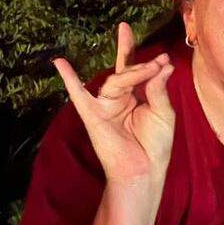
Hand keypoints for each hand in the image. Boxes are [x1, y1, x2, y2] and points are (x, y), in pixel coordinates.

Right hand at [53, 22, 174, 190]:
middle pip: (126, 72)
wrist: (144, 170)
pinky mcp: (93, 115)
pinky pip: (78, 95)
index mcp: (136, 96)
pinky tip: (60, 63)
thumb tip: (163, 64)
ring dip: (133, 72)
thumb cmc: (156, 144)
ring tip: (151, 67)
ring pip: (116, 81)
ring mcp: (105, 106)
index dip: (142, 56)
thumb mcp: (163, 112)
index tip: (162, 54)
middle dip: (142, 64)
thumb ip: (158, 88)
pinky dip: (69, 80)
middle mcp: (119, 98)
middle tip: (160, 60)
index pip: (135, 69)